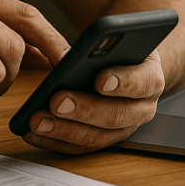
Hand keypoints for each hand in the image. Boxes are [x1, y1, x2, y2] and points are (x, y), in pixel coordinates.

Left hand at [21, 50, 164, 154]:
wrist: (128, 65)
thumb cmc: (120, 50)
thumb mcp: (119, 38)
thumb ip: (104, 44)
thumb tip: (72, 55)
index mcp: (150, 78)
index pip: (143, 82)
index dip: (123, 82)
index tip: (100, 79)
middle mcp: (142, 108)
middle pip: (117, 115)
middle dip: (84, 110)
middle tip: (57, 101)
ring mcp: (124, 128)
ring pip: (97, 137)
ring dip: (65, 131)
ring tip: (37, 120)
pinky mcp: (104, 139)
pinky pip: (81, 147)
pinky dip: (55, 142)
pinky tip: (33, 132)